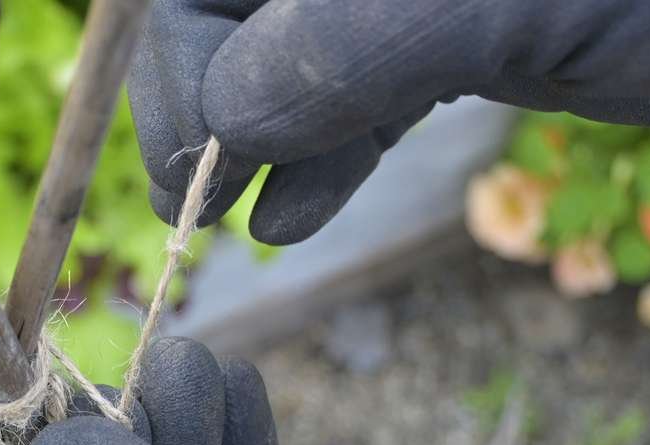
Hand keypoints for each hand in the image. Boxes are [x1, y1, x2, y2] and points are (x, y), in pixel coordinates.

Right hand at [132, 0, 649, 242]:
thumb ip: (350, 43)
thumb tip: (229, 122)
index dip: (182, 55)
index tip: (196, 164)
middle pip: (234, 8)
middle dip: (209, 98)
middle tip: (203, 201)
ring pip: (289, 51)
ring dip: (256, 134)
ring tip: (242, 219)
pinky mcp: (467, 25)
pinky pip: (355, 83)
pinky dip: (320, 148)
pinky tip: (295, 209)